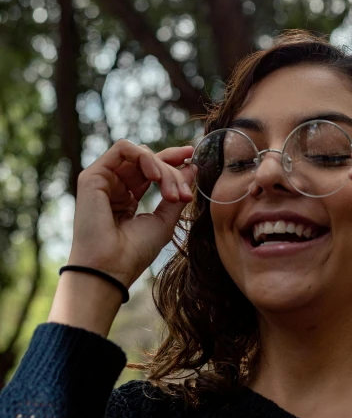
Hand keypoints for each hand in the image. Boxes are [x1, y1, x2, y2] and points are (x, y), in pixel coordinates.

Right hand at [67, 139, 196, 289]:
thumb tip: (191, 167)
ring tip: (171, 192)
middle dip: (173, 172)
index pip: (152, 170)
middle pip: (150, 161)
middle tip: (184, 194)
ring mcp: (103, 180)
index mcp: (128, 198)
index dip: (172, 160)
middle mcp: (115, 186)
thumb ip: (177, 193)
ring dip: (162, 168)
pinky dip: (144, 157)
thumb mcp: (164, 220)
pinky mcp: (93, 175)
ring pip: (141, 155)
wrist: (110, 268)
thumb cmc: (135, 252)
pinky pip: (123, 148)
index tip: (192, 158)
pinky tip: (154, 176)